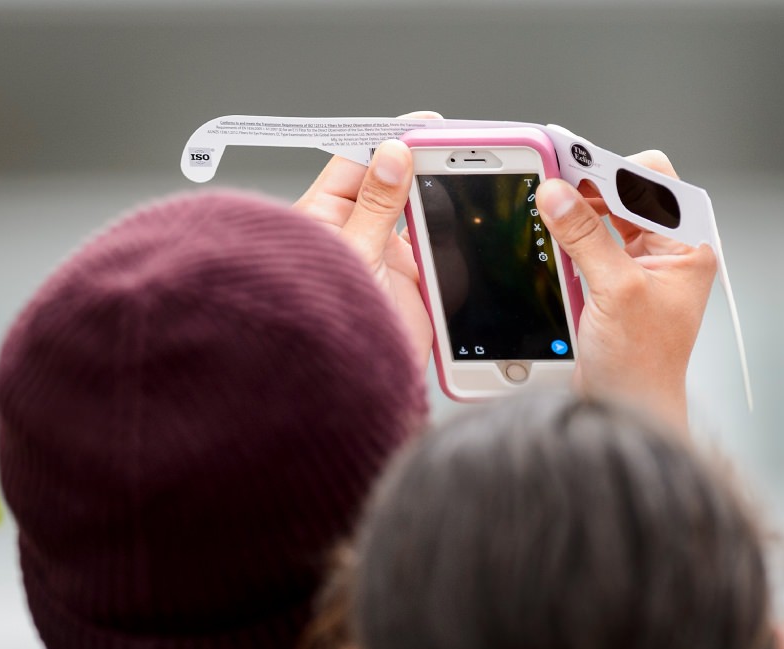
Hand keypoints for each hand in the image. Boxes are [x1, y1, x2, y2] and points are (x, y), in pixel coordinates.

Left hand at [292, 111, 441, 369]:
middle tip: (454, 151)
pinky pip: (434, 252)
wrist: (341, 386)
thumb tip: (393, 155)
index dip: (389, 141)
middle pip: (391, 185)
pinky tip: (467, 225)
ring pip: (416, 216)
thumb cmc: (316, 323)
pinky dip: (451, 238)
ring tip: (465, 181)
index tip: (422, 127)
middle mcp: (352, 233)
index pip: (356, 163)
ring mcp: (380, 258)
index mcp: (322, 217)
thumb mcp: (350, 253)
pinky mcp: (408, 285)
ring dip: (437, 202)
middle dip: (420, 168)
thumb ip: (375, 204)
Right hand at [535, 151, 716, 429]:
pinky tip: (550, 238)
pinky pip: (587, 243)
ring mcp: (637, 267)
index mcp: (686, 248)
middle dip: (588, 188)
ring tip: (547, 208)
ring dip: (575, 212)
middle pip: (624, 194)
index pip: (653, 182)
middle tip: (551, 182)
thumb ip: (585, 237)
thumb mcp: (614, 291)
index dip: (612, 169)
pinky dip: (567, 237)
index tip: (571, 163)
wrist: (627, 409)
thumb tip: (556, 194)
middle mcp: (665, 253)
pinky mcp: (610, 283)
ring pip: (602, 217)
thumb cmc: (642, 364)